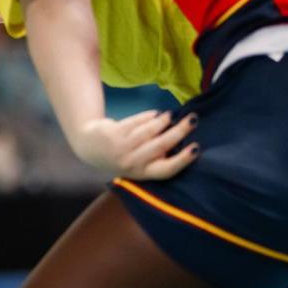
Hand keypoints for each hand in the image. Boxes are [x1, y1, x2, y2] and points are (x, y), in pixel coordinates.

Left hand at [70, 110, 198, 179]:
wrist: (90, 147)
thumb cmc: (124, 155)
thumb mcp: (139, 163)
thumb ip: (157, 157)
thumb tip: (183, 140)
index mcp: (142, 173)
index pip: (166, 170)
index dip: (182, 160)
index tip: (196, 148)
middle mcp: (132, 163)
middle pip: (161, 146)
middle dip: (179, 132)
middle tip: (193, 120)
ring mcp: (122, 148)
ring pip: (149, 131)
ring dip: (163, 121)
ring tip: (171, 115)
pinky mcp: (113, 133)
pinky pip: (136, 122)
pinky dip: (148, 117)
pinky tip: (156, 114)